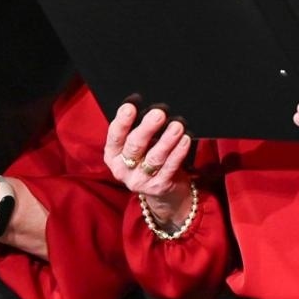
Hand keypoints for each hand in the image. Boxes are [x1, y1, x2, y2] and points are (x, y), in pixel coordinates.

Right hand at [104, 102, 193, 224]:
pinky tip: (185, 140)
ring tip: (177, 126)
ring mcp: (140, 180)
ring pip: (154, 157)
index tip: (130, 107)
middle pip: (134, 146)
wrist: (161, 192)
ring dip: (167, 140)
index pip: (115, 136)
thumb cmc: (148, 158)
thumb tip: (152, 108)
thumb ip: (139, 130)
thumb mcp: (138, 146)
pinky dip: (178, 152)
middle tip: (159, 113)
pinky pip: (170, 167)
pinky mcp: (158, 186)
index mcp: (113, 155)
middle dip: (147, 128)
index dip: (122, 121)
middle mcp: (122, 169)